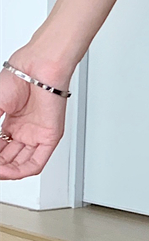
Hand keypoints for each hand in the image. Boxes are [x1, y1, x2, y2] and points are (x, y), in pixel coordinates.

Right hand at [0, 51, 70, 179]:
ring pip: (21, 163)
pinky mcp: (50, 137)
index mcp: (13, 122)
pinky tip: (8, 172)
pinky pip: (37, 162)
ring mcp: (37, 135)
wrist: (37, 68)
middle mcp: (25, 130)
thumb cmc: (18, 78)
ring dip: (6, 171)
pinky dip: (20, 171)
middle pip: (8, 157)